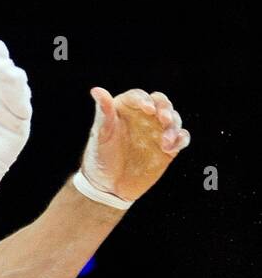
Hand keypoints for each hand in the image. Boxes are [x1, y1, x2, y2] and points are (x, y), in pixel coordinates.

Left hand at [79, 87, 189, 202]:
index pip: (138, 97)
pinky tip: (171, 147)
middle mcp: (144, 117)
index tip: (147, 109)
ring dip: (173, 127)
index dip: (144, 100)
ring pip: (174, 120)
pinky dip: (180, 139)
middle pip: (162, 103)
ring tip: (165, 141)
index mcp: (126, 110)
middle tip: (164, 119)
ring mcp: (157, 131)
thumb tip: (96, 90)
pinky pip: (181, 138)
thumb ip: (103, 113)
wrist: (107, 187)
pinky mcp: (168, 147)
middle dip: (165, 109)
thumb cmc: (100, 159)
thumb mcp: (100, 136)